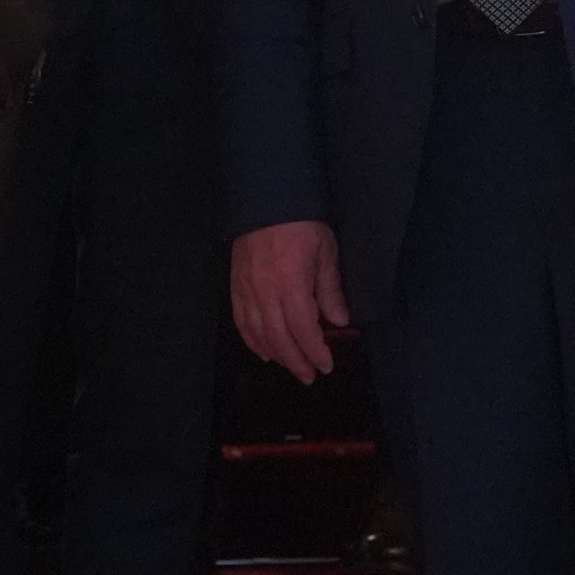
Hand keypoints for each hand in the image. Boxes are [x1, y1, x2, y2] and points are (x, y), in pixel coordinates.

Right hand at [231, 219, 348, 385]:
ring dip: (275, 355)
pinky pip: (241, 320)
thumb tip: (339, 321)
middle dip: (295, 361)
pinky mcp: (235, 285)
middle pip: (278, 337)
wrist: (266, 198)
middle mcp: (265, 291)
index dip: (314, 351)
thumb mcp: (325, 252)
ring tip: (290, 366)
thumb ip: (330, 289)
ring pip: (257, 333)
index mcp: (291, 283)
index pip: (303, 328)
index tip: (326, 365)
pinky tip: (263, 351)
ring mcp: (246, 289)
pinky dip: (251, 340)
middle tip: (310, 376)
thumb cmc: (302, 223)